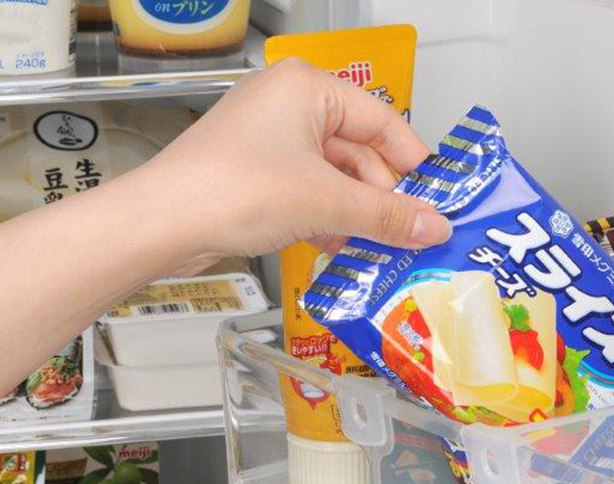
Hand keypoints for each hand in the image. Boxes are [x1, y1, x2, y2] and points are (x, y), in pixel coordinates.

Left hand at [146, 57, 451, 268]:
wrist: (162, 225)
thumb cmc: (229, 189)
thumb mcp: (324, 202)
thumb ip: (385, 215)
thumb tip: (432, 226)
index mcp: (307, 90)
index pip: (382, 121)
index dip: (414, 163)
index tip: (437, 198)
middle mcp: (289, 109)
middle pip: (359, 154)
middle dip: (383, 199)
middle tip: (411, 235)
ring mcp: (271, 145)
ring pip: (334, 180)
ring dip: (357, 217)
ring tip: (382, 250)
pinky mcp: (258, 178)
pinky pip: (310, 197)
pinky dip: (329, 223)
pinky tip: (344, 251)